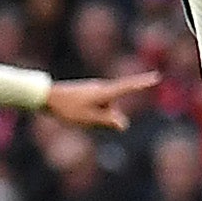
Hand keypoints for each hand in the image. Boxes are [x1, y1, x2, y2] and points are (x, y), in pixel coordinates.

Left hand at [39, 72, 154, 130]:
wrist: (45, 97)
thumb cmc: (67, 108)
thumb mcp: (88, 119)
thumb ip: (108, 121)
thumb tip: (123, 124)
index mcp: (104, 92)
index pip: (128, 86)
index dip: (142, 83)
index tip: (156, 76)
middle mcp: (101, 88)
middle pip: (114, 106)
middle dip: (107, 117)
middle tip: (83, 117)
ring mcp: (93, 90)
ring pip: (104, 108)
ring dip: (96, 117)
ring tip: (75, 115)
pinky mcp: (87, 93)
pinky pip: (96, 108)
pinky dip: (90, 114)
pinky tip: (74, 114)